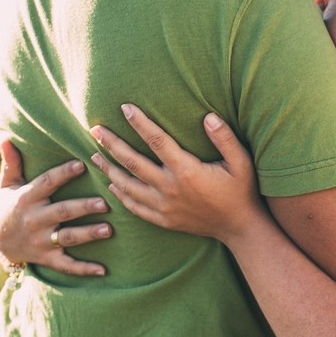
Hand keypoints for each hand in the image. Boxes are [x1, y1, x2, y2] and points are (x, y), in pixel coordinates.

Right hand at [0, 139, 111, 276]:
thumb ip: (12, 164)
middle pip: (62, 211)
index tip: (82, 163)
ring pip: (66, 237)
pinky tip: (103, 270)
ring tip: (109, 229)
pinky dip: (84, 269)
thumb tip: (5, 138)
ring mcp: (41, 241)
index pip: (47, 183)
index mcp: (27, 198)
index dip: (64, 173)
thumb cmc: (10, 206)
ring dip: (88, 234)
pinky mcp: (47, 258)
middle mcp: (35, 220)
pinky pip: (66, 265)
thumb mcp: (7, 185)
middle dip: (83, 207)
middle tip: (106, 202)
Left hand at [89, 104, 263, 241]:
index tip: (125, 108)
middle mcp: (170, 188)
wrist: (239, 227)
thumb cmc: (241, 191)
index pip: (157, 141)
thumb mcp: (241, 162)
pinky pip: (134, 206)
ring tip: (94, 155)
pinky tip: (111, 185)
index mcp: (187, 170)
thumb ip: (225, 138)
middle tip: (95, 129)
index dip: (140, 123)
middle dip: (112, 144)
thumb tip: (208, 116)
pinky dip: (120, 195)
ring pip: (127, 185)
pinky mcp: (163, 220)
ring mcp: (164, 206)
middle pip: (133, 162)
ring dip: (109, 169)